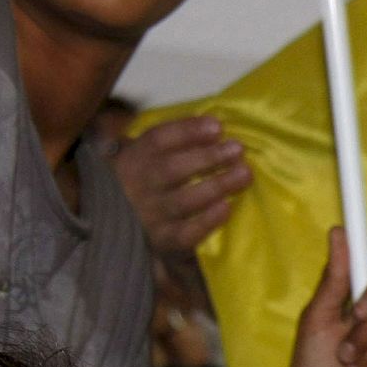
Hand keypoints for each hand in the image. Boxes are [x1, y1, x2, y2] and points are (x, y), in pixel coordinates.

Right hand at [111, 115, 251, 254]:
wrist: (122, 227)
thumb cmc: (146, 183)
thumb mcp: (146, 157)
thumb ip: (171, 141)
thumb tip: (213, 125)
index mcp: (133, 159)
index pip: (157, 140)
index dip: (187, 131)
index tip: (217, 126)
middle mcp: (138, 187)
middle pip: (172, 169)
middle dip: (208, 157)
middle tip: (237, 149)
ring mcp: (150, 216)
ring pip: (183, 201)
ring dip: (216, 185)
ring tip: (244, 174)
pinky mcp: (164, 241)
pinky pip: (185, 234)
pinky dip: (206, 221)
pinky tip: (226, 208)